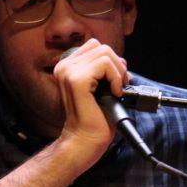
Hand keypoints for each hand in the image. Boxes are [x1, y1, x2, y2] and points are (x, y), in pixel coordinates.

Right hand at [52, 38, 128, 159]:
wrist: (85, 140)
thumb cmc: (94, 118)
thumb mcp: (102, 88)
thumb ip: (107, 71)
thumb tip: (122, 61)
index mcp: (67, 67)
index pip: (95, 47)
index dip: (111, 61)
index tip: (116, 80)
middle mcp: (64, 66)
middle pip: (101, 47)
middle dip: (117, 66)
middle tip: (119, 87)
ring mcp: (69, 72)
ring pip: (105, 53)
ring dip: (117, 72)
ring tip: (116, 90)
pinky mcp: (76, 80)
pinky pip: (105, 64)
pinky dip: (116, 78)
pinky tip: (114, 93)